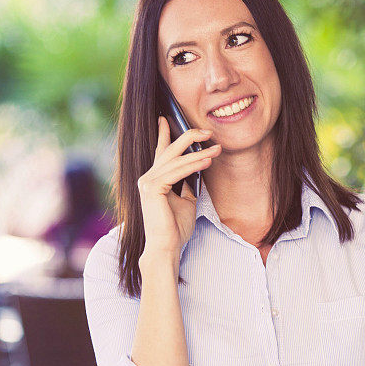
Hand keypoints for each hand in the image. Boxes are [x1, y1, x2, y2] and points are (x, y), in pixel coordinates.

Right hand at [137, 116, 221, 258]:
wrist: (167, 247)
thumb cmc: (175, 228)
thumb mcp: (186, 201)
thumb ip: (187, 184)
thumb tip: (198, 170)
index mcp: (154, 180)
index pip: (160, 152)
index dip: (164, 134)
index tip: (166, 118)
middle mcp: (147, 178)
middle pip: (169, 150)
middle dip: (189, 137)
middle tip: (208, 131)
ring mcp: (148, 182)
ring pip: (176, 161)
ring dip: (199, 153)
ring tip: (217, 149)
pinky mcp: (152, 189)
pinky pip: (177, 172)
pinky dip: (193, 165)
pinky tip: (207, 161)